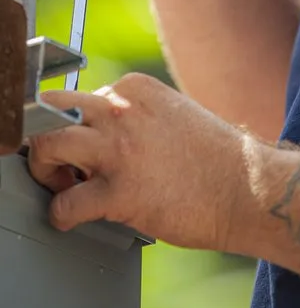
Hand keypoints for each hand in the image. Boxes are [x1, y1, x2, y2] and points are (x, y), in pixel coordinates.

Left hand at [27, 73, 244, 247]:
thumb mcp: (173, 114)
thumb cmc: (215, 158)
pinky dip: (61, 215)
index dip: (78, 128)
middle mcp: (122, 110)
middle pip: (52, 109)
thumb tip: (103, 133)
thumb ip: (136, 116)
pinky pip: (65, 204)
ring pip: (47, 145)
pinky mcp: (120, 192)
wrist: (247, 188)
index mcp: (136, 89)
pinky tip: (75, 218)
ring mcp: (119, 149)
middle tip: (61, 165)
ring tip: (62, 186)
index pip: (79, 97)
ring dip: (45, 170)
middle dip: (47, 137)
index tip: (88, 150)